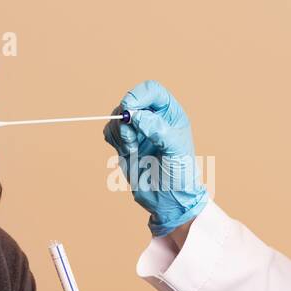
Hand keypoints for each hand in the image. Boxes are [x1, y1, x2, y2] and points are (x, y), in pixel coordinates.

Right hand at [105, 80, 208, 235]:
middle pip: (130, 101)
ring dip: (120, 131)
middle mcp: (153, 118)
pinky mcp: (125, 143)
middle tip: (130, 137)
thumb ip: (158, 130)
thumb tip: (137, 115)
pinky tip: (128, 153)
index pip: (152, 91)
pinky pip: (110, 131)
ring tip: (133, 150)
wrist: (168, 200)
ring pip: (117, 116)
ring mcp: (138, 130)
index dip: (139, 95)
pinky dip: (114, 139)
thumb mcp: (175, 150)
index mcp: (170, 113)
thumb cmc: (179, 175)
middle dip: (126, 117)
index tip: (130, 108)